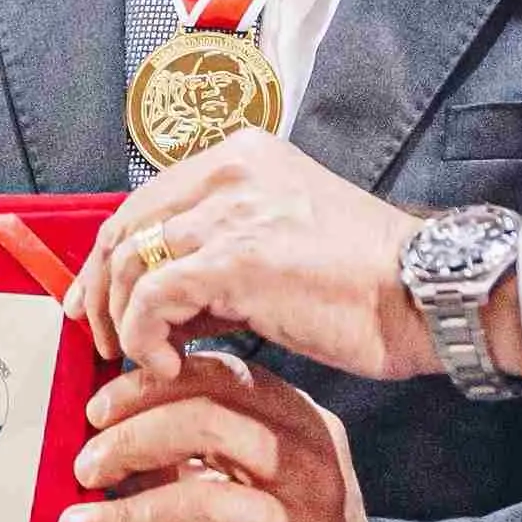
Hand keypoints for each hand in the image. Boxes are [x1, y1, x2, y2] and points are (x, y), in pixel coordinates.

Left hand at [58, 353, 403, 521]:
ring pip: (201, 502)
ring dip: (122, 515)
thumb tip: (106, 434)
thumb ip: (193, 455)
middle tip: (84, 468)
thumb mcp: (253, 488)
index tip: (96, 411)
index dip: (148, 387)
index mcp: (305, 426)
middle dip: (130, 439)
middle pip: (210, 422)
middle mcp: (314, 469)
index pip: (222, 377)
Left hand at [71, 130, 431, 383]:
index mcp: (241, 158)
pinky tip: (166, 362)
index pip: (145, 202)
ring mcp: (231, 211)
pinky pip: (152, 297)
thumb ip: (217, 259)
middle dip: (100, 291)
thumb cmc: (365, 281)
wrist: (424, 293)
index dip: (109, 259)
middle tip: (100, 339)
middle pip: (125, 227)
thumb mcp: (279, 246)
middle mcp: (230, 171)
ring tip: (141, 359)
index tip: (98, 302)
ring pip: (130, 262)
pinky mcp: (235, 258)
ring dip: (122, 321)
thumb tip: (160, 300)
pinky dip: (144, 336)